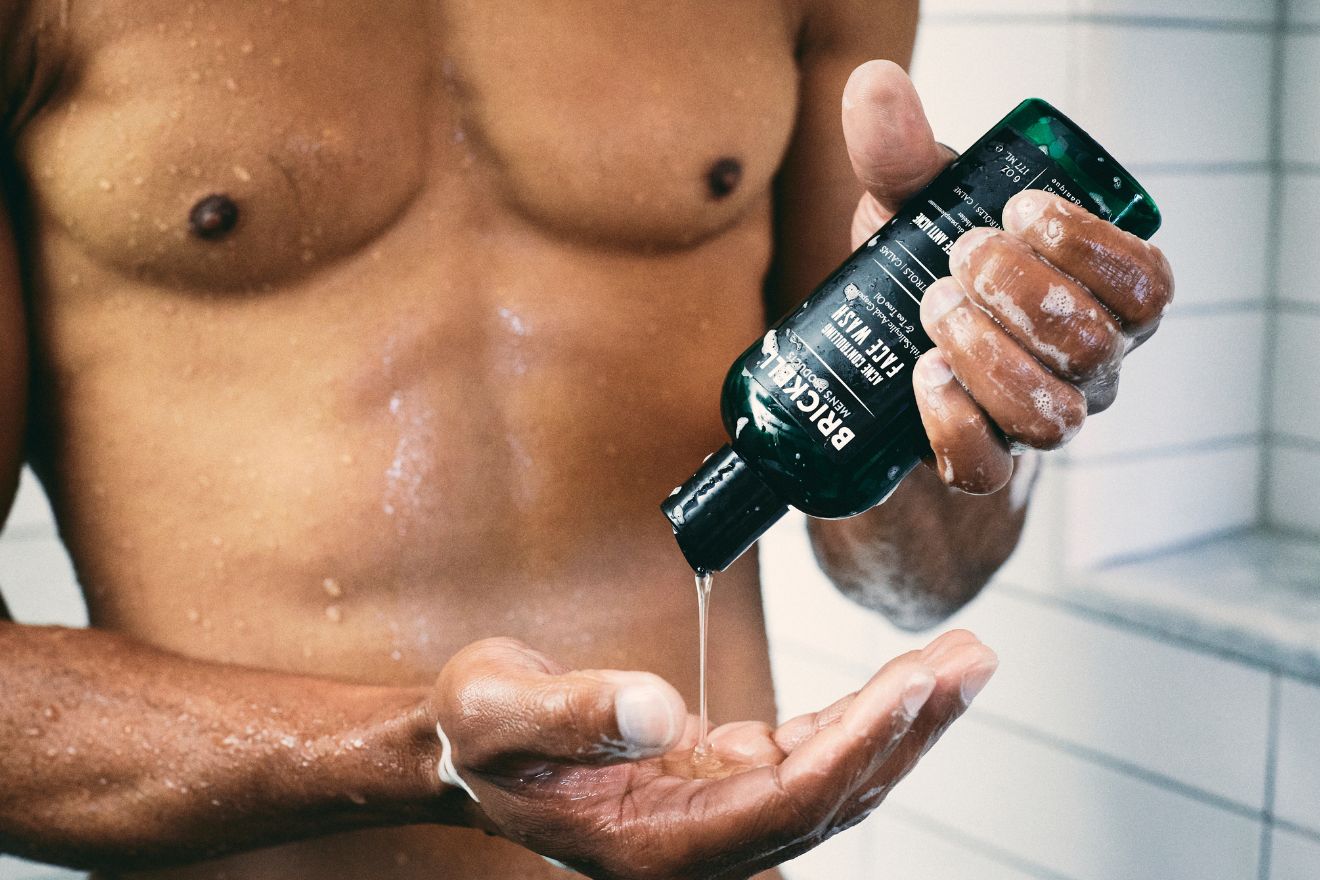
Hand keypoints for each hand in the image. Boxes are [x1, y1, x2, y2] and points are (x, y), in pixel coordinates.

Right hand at [428, 632, 996, 879]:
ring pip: (832, 778)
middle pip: (830, 799)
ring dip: (899, 721)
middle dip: (906, 732)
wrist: (469, 746)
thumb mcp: (496, 709)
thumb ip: (571, 712)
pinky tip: (900, 682)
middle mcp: (701, 843)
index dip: (853, 750)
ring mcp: (717, 814)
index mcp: (655, 845)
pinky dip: (857, 715)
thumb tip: (658, 709)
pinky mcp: (723, 777)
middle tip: (971, 661)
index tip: (912, 686)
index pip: (781, 807)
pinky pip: (808, 754)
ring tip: (961, 660)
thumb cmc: (480, 731)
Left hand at [843, 61, 1174, 493]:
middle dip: (1023, 292)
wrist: (873, 391)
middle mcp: (1082, 368)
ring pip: (1052, 412)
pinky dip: (955, 422)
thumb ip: (905, 159)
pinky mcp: (980, 468)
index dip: (1090, 246)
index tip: (1018, 211)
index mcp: (1096, 300)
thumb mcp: (914, 217)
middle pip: (1097, 344)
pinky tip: (923, 378)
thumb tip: (876, 87)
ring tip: (934, 310)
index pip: (1147, 284)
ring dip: (988, 353)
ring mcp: (1035, 424)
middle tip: (957, 260)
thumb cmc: (918, 287)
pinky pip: (988, 467)